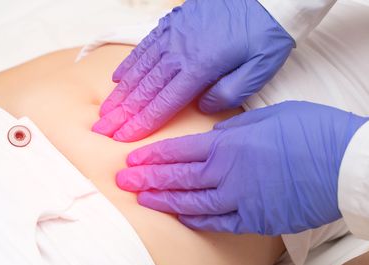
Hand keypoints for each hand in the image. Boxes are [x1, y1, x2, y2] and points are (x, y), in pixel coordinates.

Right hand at [92, 0, 294, 141]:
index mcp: (199, 68)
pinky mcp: (172, 23)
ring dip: (120, 92)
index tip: (123, 137)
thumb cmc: (265, 32)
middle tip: (103, 128)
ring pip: (139, 70)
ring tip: (105, 109)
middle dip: (122, 113)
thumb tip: (202, 106)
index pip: (163, 104)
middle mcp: (179, 52)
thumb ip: (228, 93)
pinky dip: (129, 64)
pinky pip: (144, 47)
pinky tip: (117, 78)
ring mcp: (172, 36)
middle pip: (144, 90)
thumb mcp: (259, 69)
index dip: (141, 123)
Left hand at [116, 101, 368, 234]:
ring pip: (191, 201)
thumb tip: (211, 134)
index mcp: (229, 143)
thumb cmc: (310, 131)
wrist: (346, 163)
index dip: (153, 156)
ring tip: (142, 199)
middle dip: (147, 178)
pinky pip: (218, 221)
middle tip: (123, 180)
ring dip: (164, 200)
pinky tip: (180, 217)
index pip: (179, 151)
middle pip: (177, 177)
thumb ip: (233, 128)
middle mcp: (228, 173)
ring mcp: (240, 198)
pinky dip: (196, 219)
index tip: (132, 159)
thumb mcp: (266, 117)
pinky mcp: (256, 218)